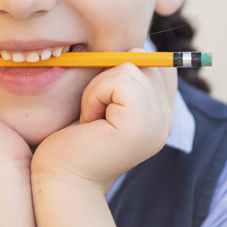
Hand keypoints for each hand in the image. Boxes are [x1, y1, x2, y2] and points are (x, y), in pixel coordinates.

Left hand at [30, 49, 176, 193]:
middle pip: (144, 60)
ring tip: (92, 120)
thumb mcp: (104, 102)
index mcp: (160, 115)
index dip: (128, 68)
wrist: (60, 180)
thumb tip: (133, 47)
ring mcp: (158, 122)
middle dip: (109, 78)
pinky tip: (90, 123)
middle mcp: (166, 119)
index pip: (160, 65)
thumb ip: (123, 80)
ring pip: (130, 67)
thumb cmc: (72, 141)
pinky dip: (96, 94)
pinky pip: (120, 80)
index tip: (105, 100)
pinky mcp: (141, 123)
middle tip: (95, 113)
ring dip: (99, 88)